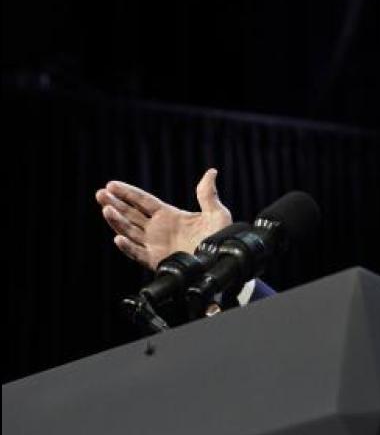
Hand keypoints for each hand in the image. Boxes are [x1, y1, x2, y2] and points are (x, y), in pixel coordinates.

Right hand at [95, 169, 231, 270]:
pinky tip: (119, 237)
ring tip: (106, 209)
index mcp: (169, 216)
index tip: (111, 184)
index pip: (142, 201)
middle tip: (100, 194)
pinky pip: (138, 254)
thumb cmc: (222, 239)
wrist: (223, 263)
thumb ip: (208, 195)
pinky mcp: (157, 261)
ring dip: (117, 221)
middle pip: (130, 214)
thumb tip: (211, 172)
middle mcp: (158, 230)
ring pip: (130, 231)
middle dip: (115, 204)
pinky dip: (128, 247)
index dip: (127, 193)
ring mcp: (155, 245)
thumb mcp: (217, 214)